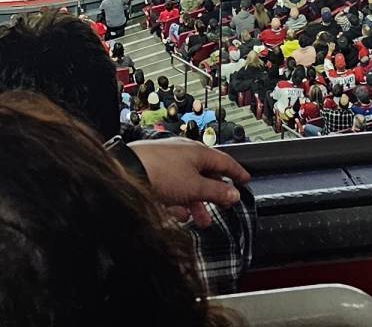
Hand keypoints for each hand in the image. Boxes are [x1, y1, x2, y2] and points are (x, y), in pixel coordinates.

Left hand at [129, 137, 248, 226]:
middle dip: (213, 195)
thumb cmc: (160, 173)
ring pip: (188, 184)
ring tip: (198, 219)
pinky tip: (177, 214)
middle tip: (221, 207)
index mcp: (197, 152)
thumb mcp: (195, 187)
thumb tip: (233, 194)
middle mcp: (183, 154)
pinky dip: (178, 202)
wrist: (127, 171)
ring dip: (196, 203)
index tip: (244, 179)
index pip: (224, 161)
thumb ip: (216, 192)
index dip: (236, 172)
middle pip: (205, 175)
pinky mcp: (154, 172)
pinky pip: (172, 188)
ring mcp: (168, 162)